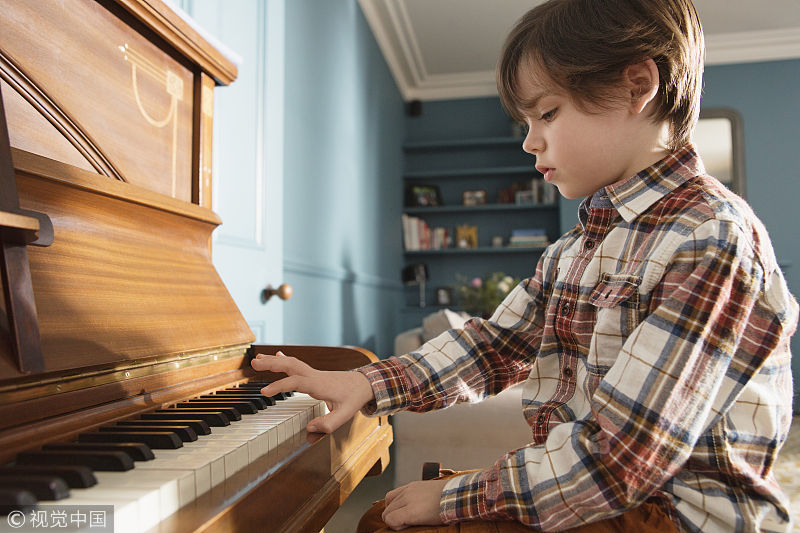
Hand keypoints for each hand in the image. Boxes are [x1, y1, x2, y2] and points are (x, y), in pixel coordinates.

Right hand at [250, 351, 374, 433]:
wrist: (365, 383)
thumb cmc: (354, 398)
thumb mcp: (345, 414)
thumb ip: (328, 424)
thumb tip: (309, 429)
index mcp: (319, 385)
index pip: (295, 382)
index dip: (279, 386)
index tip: (264, 392)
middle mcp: (314, 376)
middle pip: (290, 365)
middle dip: (271, 364)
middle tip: (253, 364)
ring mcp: (313, 373)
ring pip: (291, 363)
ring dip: (274, 360)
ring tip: (257, 360)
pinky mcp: (314, 374)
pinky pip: (296, 365)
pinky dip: (285, 360)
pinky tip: (277, 356)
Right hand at [382, 479, 447, 529]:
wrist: (455, 495)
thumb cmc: (444, 512)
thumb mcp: (427, 523)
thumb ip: (410, 524)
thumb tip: (400, 525)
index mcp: (411, 511)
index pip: (389, 519)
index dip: (394, 526)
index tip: (403, 527)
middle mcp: (407, 498)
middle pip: (387, 511)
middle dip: (392, 519)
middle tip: (404, 523)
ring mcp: (408, 489)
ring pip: (388, 500)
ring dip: (392, 508)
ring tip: (402, 513)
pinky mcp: (411, 484)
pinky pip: (395, 492)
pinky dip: (395, 499)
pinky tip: (404, 504)